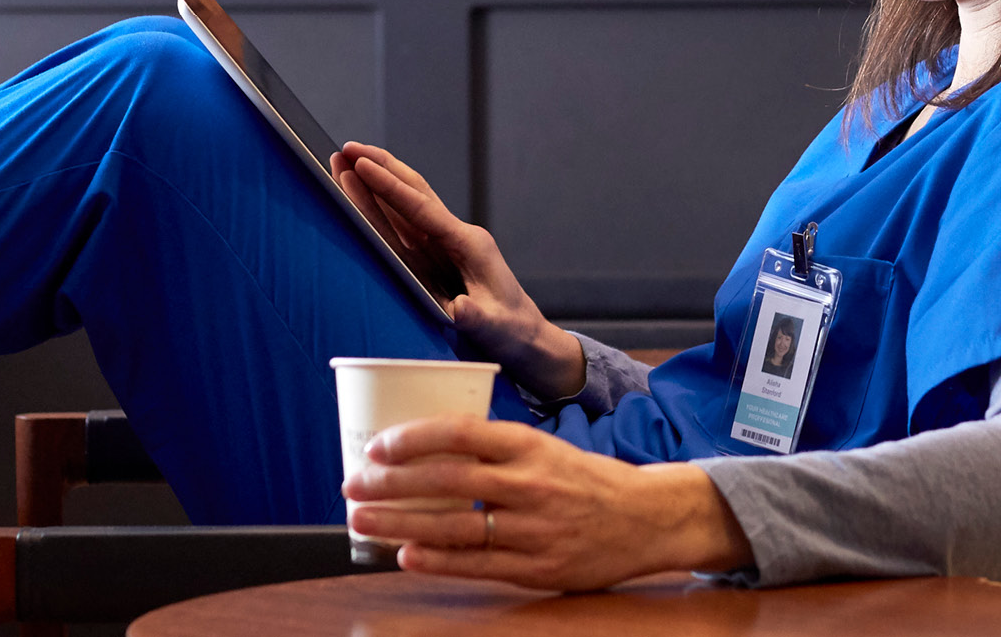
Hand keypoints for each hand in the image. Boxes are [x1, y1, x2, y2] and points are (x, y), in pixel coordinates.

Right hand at [329, 142, 584, 398]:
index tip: (363, 164)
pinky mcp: (437, 257)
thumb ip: (477, 318)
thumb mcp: (496, 328)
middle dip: (380, 169)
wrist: (526, 337)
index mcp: (469, 244)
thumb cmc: (512, 332)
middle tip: (347, 148)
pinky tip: (364, 194)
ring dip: (377, 182)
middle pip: (413, 193)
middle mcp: (457, 236)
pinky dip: (382, 207)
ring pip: (406, 204)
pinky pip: (405, 225)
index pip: (421, 209)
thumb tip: (461, 310)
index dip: (389, 187)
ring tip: (346, 160)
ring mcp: (446, 245)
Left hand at [343, 415, 750, 589]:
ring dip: (400, 522)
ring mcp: (534, 527)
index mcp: (530, 445)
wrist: (648, 517)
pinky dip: (438, 559)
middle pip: (446, 481)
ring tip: (362, 519)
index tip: (377, 445)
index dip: (411, 439)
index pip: (459, 434)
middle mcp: (530, 483)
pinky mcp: (539, 566)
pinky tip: (406, 554)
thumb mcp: (545, 448)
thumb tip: (426, 452)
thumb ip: (495, 451)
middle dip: (390, 484)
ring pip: (455, 525)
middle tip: (351, 485)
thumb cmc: (586, 480)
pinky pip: (479, 564)